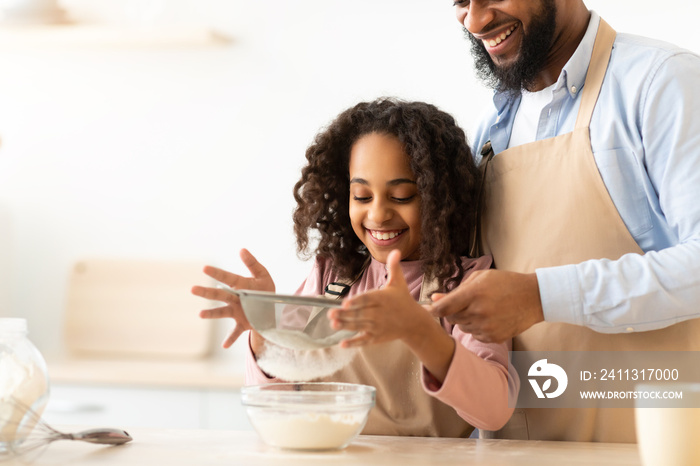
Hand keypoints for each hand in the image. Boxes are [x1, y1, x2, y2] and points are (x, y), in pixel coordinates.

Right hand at [191, 248, 273, 349]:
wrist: (273, 309)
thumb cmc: (265, 290)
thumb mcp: (262, 275)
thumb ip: (252, 263)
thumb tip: (242, 249)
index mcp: (239, 285)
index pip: (227, 278)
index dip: (217, 273)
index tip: (205, 268)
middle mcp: (234, 299)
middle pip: (219, 295)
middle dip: (206, 292)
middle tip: (192, 289)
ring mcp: (237, 312)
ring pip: (222, 312)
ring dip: (212, 314)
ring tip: (200, 314)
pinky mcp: (243, 324)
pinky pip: (235, 332)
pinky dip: (230, 339)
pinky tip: (224, 346)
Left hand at [327, 250, 431, 346]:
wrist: (414, 322)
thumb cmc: (403, 300)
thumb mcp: (399, 283)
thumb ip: (394, 267)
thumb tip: (396, 250)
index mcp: (383, 299)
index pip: (368, 299)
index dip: (357, 301)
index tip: (346, 302)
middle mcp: (379, 314)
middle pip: (360, 314)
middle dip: (345, 315)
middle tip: (330, 313)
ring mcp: (378, 327)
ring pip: (359, 326)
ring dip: (345, 326)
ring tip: (333, 324)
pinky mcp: (377, 337)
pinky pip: (364, 340)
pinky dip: (354, 343)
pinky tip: (342, 344)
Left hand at [429, 269, 543, 342]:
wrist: (533, 298)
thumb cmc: (505, 283)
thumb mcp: (480, 278)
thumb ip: (456, 290)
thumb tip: (434, 299)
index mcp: (473, 294)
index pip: (443, 308)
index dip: (430, 311)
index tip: (423, 311)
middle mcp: (478, 312)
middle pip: (451, 318)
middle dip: (453, 311)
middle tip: (466, 302)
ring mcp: (486, 327)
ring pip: (462, 327)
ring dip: (465, 319)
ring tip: (482, 308)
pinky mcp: (493, 338)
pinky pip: (474, 335)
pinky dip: (477, 327)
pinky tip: (490, 317)